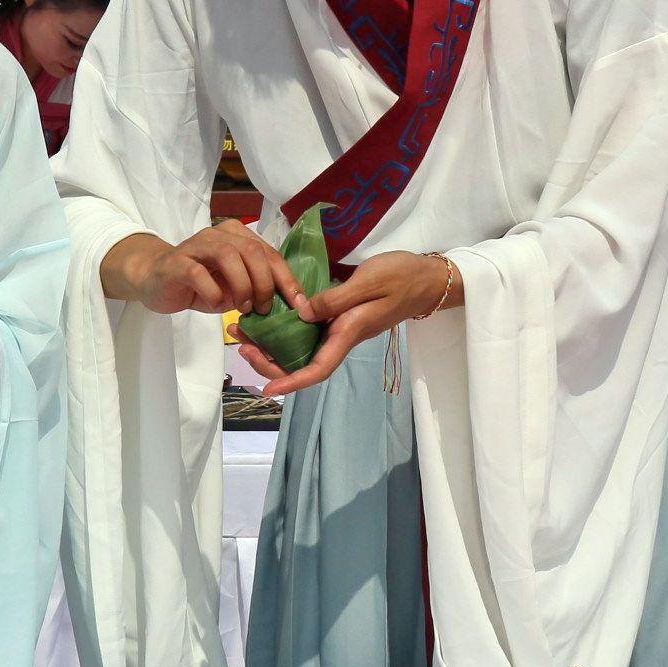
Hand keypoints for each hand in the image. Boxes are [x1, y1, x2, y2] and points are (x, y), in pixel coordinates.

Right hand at [108, 221, 308, 317]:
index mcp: (236, 236)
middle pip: (252, 251)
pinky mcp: (176, 262)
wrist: (153, 279)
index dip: (287, 279)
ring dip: (242, 286)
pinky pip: (198, 273)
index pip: (270, 253)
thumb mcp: (233, 286)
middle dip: (264, 283)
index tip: (298, 303)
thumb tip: (286, 304)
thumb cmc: (198, 283)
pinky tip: (216, 305)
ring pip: (228, 256)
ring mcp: (195, 246)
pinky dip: (213, 292)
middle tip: (263, 309)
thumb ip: (255, 287)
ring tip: (242, 307)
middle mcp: (218, 235)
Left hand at [238, 251, 456, 397]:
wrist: (426, 277)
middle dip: (269, 361)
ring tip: (244, 330)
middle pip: (302, 363)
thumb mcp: (368, 282)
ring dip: (271, 344)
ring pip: (301, 347)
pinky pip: (307, 331)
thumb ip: (335, 299)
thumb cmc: (401, 278)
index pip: (318, 368)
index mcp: (348, 333)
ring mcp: (339, 329)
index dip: (292, 381)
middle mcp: (341, 337)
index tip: (268, 389)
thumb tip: (301, 313)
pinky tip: (268, 316)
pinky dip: (285, 328)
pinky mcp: (339, 317)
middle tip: (240, 344)